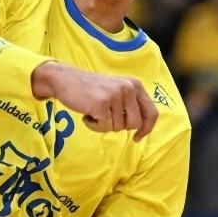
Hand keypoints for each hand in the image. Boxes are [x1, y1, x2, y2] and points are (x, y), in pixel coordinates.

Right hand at [32, 62, 157, 140]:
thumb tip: (142, 128)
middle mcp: (128, 88)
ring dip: (103, 125)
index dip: (147, 128)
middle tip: (105, 118)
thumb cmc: (91, 89)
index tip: (137, 137)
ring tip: (94, 112)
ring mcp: (115, 95)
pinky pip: (104, 127)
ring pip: (118, 127)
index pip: (152, 112)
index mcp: (135, 85)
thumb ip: (130, 104)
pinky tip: (87, 115)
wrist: (65, 79)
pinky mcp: (101, 104)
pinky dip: (94, 126)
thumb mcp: (117, 91)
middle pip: (134, 124)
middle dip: (120, 126)